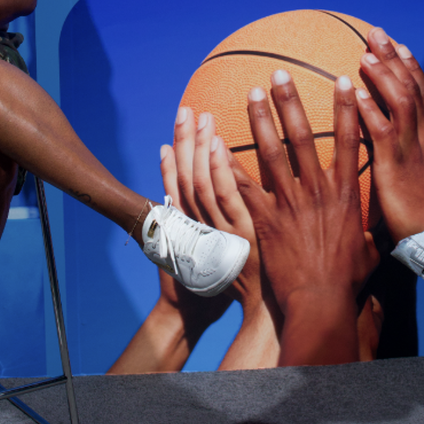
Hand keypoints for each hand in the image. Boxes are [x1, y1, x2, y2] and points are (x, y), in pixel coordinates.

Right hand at [163, 107, 262, 311]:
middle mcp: (199, 226)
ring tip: (203, 118)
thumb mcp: (214, 257)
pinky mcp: (240, 231)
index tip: (175, 130)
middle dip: (185, 141)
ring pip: (202, 180)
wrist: (249, 314)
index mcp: (192, 230)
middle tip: (187, 110)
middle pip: (186, 175)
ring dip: (200, 147)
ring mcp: (218, 227)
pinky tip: (220, 146)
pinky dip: (221, 169)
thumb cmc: (238, 288)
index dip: (174, 158)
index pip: (177, 186)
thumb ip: (208, 231)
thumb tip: (208, 207)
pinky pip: (228, 195)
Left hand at [230, 70, 378, 364]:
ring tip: (251, 94)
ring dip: (260, 120)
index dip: (345, 109)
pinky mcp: (264, 221)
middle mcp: (316, 191)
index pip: (347, 141)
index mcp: (344, 194)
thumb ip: (374, 226)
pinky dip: (229, 164)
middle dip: (290, 101)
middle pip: (302, 136)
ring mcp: (288, 204)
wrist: (319, 303)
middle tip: (279, 74)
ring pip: (270, 153)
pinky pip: (243, 187)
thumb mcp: (371, 248)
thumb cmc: (347, 280)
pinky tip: (216, 143)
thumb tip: (389, 218)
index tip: (341, 81)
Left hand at [355, 28, 423, 240]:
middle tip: (375, 33)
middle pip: (412, 87)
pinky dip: (370, 111)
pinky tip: (355, 95)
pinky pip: (382, 133)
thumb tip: (392, 143)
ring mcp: (412, 151)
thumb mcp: (422, 177)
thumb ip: (408, 155)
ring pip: (401, 102)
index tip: (397, 44)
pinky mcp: (396, 167)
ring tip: (363, 55)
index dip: (411, 66)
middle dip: (394, 58)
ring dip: (382, 76)